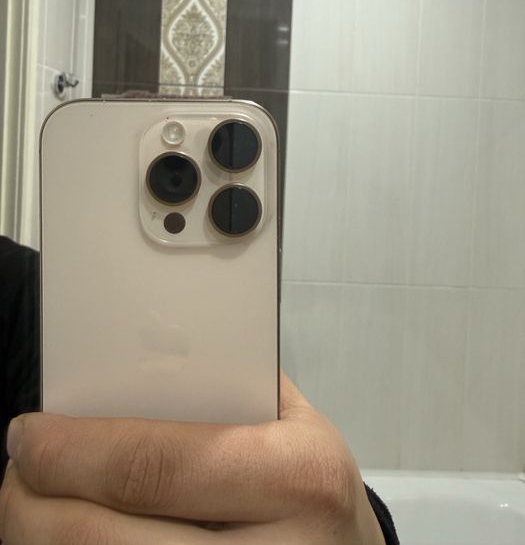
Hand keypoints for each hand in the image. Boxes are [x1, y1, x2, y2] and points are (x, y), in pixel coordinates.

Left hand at [0, 375, 384, 543]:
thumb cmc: (312, 483)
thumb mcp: (293, 422)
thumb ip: (225, 388)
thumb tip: (127, 363)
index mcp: (296, 479)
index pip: (154, 464)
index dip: (73, 450)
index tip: (29, 433)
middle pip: (104, 539)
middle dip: (32, 504)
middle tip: (19, 468)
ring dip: (40, 540)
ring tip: (34, 501)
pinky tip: (72, 536)